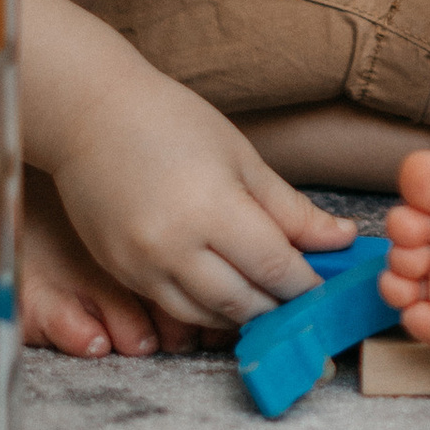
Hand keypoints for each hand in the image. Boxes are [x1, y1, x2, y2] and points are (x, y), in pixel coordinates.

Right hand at [45, 51, 354, 334]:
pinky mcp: (119, 272)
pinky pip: (173, 307)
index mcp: (211, 209)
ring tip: (271, 300)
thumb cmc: (171, 122)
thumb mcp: (242, 158)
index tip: (326, 283)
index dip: (307, 282)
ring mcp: (140, 264)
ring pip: (207, 315)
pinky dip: (206, 309)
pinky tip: (228, 294)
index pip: (274, 267)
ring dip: (245, 315)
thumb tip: (340, 238)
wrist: (90, 115)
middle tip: (305, 298)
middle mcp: (172, 246)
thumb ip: (290, 208)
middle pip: (243, 300)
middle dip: (280, 305)